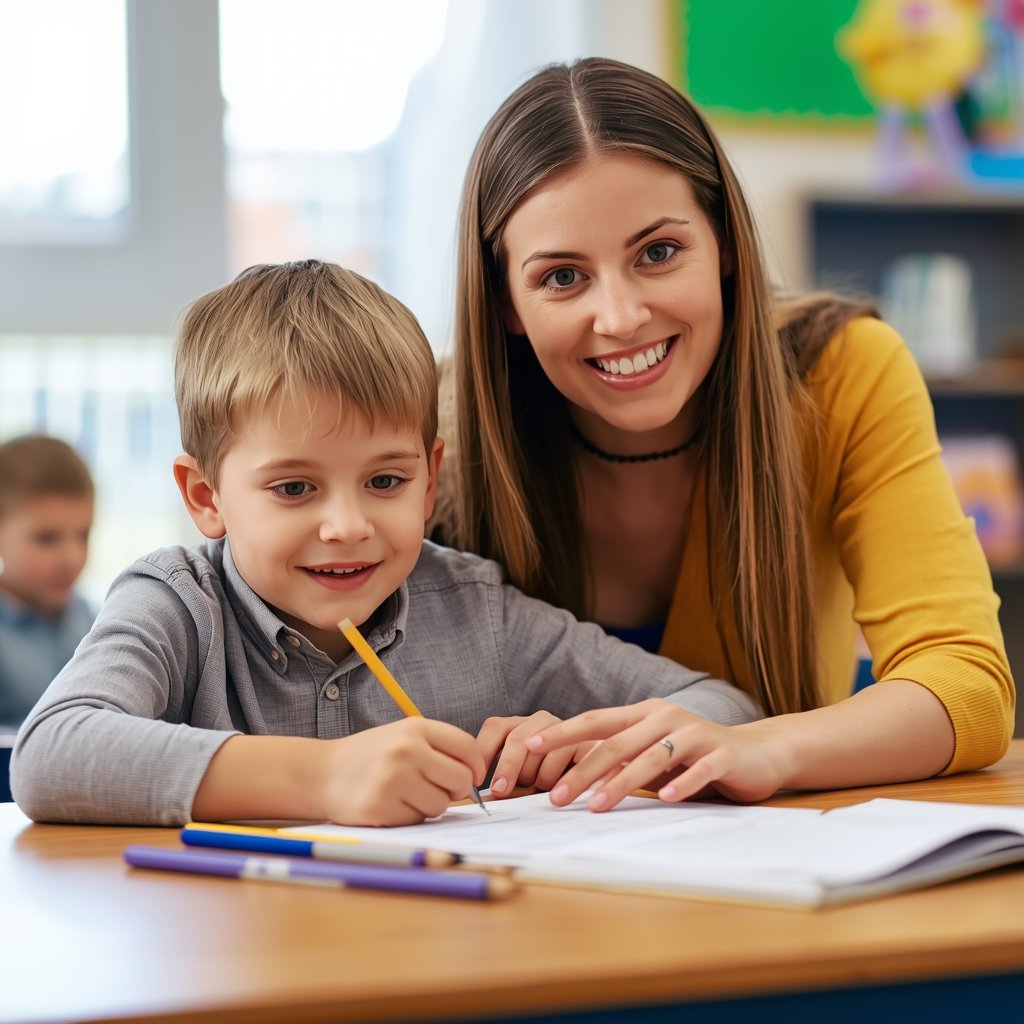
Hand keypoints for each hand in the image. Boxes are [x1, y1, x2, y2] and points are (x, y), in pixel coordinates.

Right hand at [320, 718, 485, 825]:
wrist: (321, 773)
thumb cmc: (371, 756)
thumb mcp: (403, 736)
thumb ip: (438, 749)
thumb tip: (474, 778)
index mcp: (415, 728)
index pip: (466, 747)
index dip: (476, 766)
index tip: (472, 776)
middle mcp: (405, 750)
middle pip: (459, 779)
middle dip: (455, 790)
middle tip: (437, 789)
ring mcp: (392, 778)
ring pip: (440, 804)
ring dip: (430, 806)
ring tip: (406, 794)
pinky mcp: (380, 806)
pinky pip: (417, 819)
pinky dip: (409, 817)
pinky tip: (389, 804)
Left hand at [476, 712, 585, 797]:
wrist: (594, 779)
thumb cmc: (549, 783)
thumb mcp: (522, 782)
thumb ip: (503, 785)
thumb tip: (481, 799)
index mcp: (520, 726)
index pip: (495, 728)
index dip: (483, 751)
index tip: (477, 778)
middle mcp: (540, 721)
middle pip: (516, 738)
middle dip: (506, 767)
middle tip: (500, 790)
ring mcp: (563, 727)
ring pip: (539, 750)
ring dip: (535, 776)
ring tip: (542, 788)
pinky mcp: (583, 740)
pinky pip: (561, 757)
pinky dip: (553, 778)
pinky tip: (555, 792)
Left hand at [524, 699, 791, 810]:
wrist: (756, 753)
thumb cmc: (694, 756)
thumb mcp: (654, 754)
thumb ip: (622, 760)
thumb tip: (575, 778)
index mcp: (643, 714)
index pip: (595, 722)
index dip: (563, 734)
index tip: (531, 748)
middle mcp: (665, 717)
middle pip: (616, 743)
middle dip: (583, 771)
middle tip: (557, 797)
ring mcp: (693, 733)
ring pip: (651, 757)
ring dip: (621, 782)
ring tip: (598, 806)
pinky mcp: (720, 754)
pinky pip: (696, 769)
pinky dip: (680, 783)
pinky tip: (663, 799)